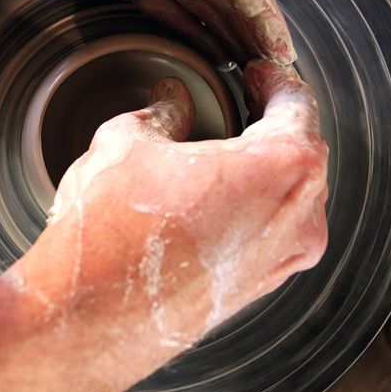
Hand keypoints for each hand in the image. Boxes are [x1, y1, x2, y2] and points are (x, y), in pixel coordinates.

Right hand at [27, 59, 327, 339]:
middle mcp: (300, 217)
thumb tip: (172, 101)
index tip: (253, 72)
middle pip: (302, 151)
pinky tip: (211, 199)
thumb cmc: (111, 232)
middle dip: (271, 123)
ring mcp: (284, 260)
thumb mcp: (129, 142)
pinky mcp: (260, 288)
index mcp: (284, 166)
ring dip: (263, 169)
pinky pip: (272, 233)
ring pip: (290, 196)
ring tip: (221, 152)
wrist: (87, 319)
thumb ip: (162, 112)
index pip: (296, 102)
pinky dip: (252, 208)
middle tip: (240, 103)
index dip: (272, 78)